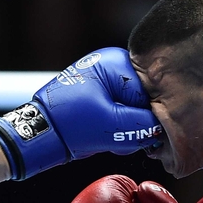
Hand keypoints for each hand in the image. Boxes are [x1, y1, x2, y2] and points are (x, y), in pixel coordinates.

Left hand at [0, 47, 161, 179]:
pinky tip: (105, 139)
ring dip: (126, 129)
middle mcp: (111, 66)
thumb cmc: (69, 124)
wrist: (37, 134)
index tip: (145, 135)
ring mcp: (103, 80)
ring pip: (132, 109)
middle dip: (136, 123)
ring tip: (108, 140)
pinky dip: (116, 128)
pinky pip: (119, 111)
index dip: (150, 116)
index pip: (151, 91)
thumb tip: (164, 128)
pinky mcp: (98, 96)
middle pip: (143, 99)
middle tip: (121, 139)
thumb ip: (143, 125)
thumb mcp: (111, 125)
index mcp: (115, 63)